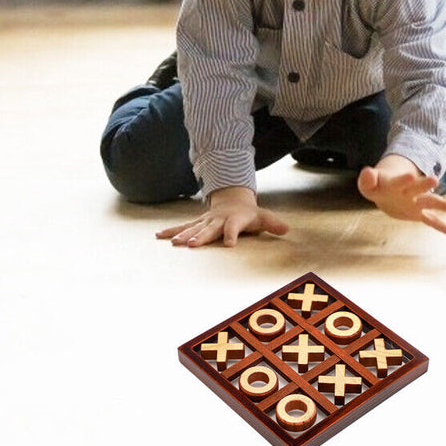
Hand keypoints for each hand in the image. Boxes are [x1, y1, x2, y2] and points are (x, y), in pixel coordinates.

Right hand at [156, 186, 287, 247]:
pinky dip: (171, 231)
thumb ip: (273, 223)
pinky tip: (158, 236)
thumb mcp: (263, 217)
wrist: (233, 201)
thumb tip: (287, 229)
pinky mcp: (197, 223)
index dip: (232, 234)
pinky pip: (183, 227)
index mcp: (234, 220)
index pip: (234, 228)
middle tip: (191, 245)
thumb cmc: (249, 214)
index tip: (230, 244)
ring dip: (183, 235)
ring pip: (193, 228)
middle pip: (209, 229)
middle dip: (200, 236)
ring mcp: (206, 221)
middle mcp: (218, 220)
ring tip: (173, 243)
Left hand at [357, 154, 445, 235]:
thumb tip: (367, 171)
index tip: (410, 176)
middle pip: (418, 188)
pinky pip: (431, 221)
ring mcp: (415, 202)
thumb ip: (367, 179)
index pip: (399, 181)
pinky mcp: (418, 214)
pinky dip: (442, 226)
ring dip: (438, 204)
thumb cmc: (377, 186)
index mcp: (396, 184)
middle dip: (424, 185)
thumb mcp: (368, 184)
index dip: (403, 179)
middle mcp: (409, 192)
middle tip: (435, 180)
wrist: (387, 191)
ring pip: (428, 202)